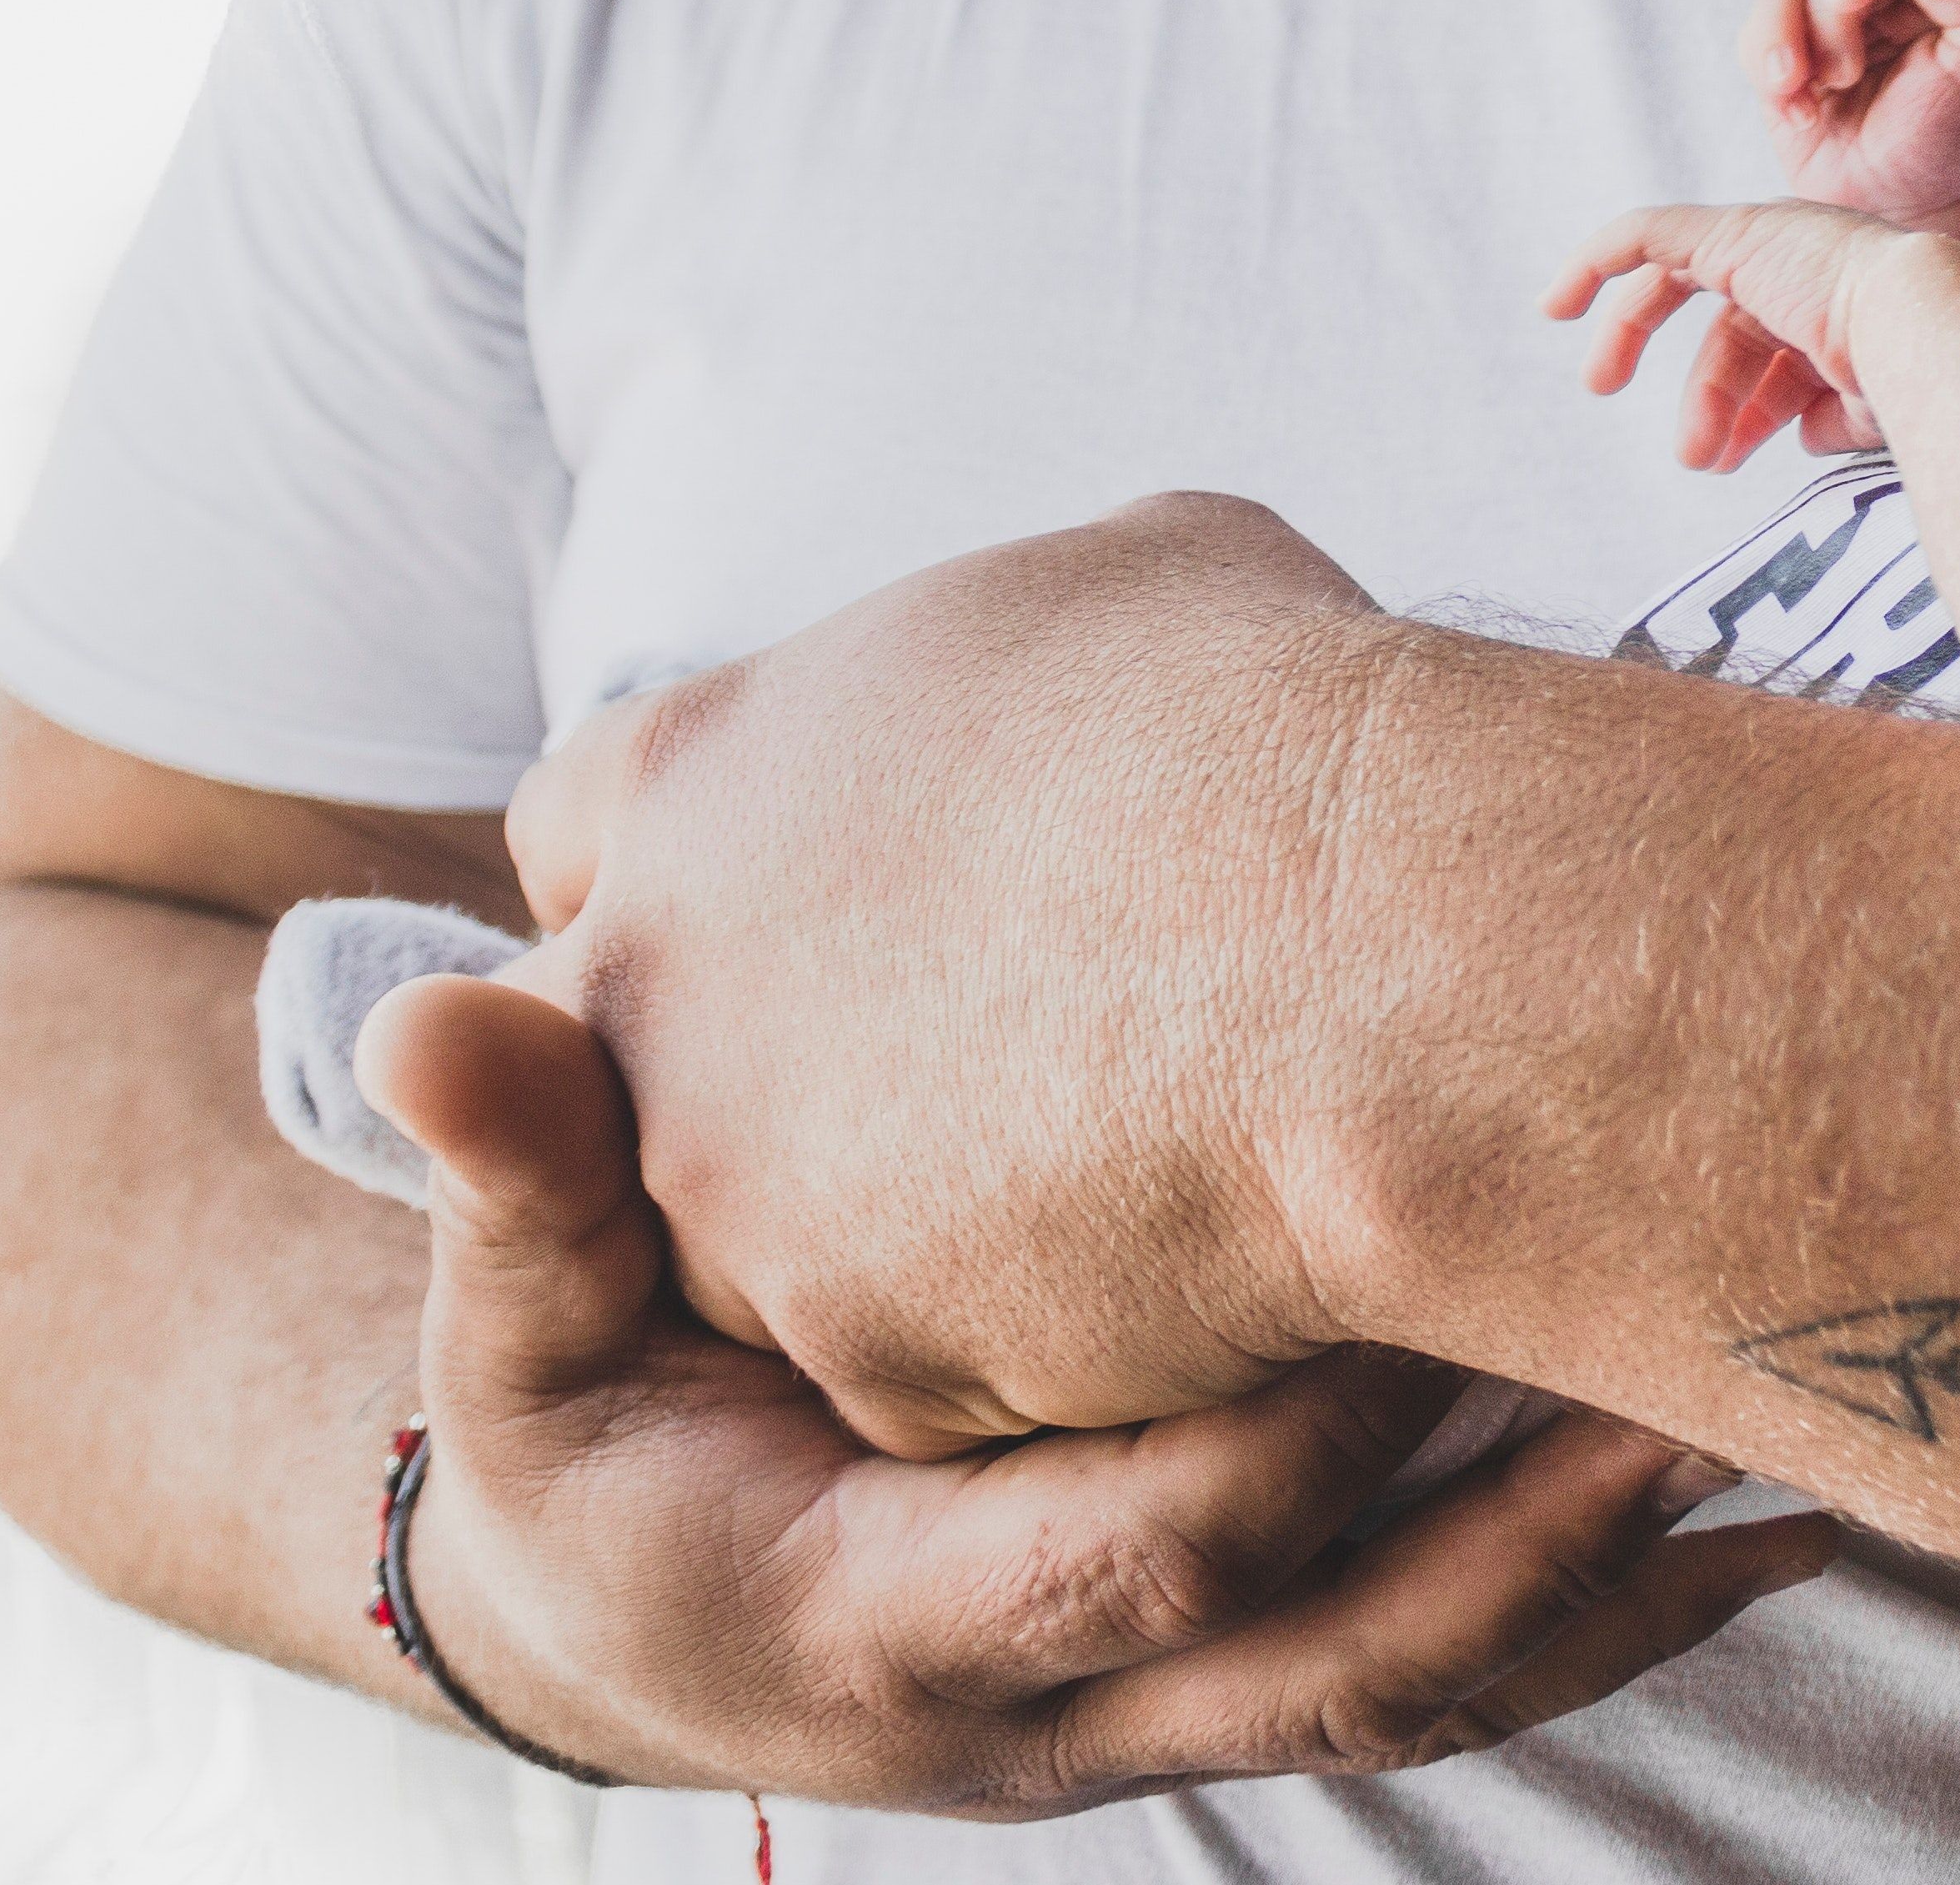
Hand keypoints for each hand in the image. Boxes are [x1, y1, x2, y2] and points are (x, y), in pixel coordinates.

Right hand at [355, 964, 1834, 1810]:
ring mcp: (1169, 1710)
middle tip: (1702, 1378)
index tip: (1423, 1274)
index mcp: (881, 1618)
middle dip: (1527, 1537)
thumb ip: (519, 1179)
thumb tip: (451, 1014)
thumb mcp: (506, 1331)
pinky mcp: (1246, 1670)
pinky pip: (1459, 1667)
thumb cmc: (578, 1433)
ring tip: (1805, 1441)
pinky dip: (1611, 1599)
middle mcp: (1057, 1707)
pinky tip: (1766, 1502)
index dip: (1284, 1428)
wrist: (620, 1603)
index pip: (1132, 1542)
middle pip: (1338, 1661)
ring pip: (1432, 1687)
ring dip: (1619, 1576)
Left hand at [500, 495, 1408, 1452]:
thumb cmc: (1279, 724)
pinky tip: (1169, 1281)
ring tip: (1097, 1189)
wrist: (1383, 943)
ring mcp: (741, 1184)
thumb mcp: (1137, 579)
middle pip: (632, 1067)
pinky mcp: (860, 1352)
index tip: (808, 917)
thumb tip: (1096, 671)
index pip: (576, 829)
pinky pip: (926, 1381)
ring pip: (765, 1254)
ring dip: (893, 1238)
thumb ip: (1026, 651)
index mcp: (704, 764)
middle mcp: (665, 978)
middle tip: (943, 1085)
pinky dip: (1031, 1350)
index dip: (695, 876)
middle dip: (748, 1086)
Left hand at [1545, 199, 1954, 470]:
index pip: (1779, 354)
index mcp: (1842, 303)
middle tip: (1685, 452)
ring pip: (1679, 285)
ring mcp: (1770, 240)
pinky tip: (1556, 304)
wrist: (1926, 332)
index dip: (1749, 411)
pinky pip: (1647, 234)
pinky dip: (1597, 260)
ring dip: (1641, 345)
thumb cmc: (1920, 379)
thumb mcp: (1874, 408)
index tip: (1726, 461)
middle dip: (1705, 391)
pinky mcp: (1733, 230)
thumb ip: (1836, 416)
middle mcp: (1805, 264)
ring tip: (1626, 406)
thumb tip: (1803, 437)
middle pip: (1731, 327)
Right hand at [1746, 0, 1959, 262]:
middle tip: (1845, 74)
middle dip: (1832, 14)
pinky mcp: (1786, 51)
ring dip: (1789, 36)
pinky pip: (1757, 30)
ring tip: (1810, 91)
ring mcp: (1829, 20)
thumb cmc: (1943, 139)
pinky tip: (1797, 112)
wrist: (1893, 206)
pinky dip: (1766, 65)